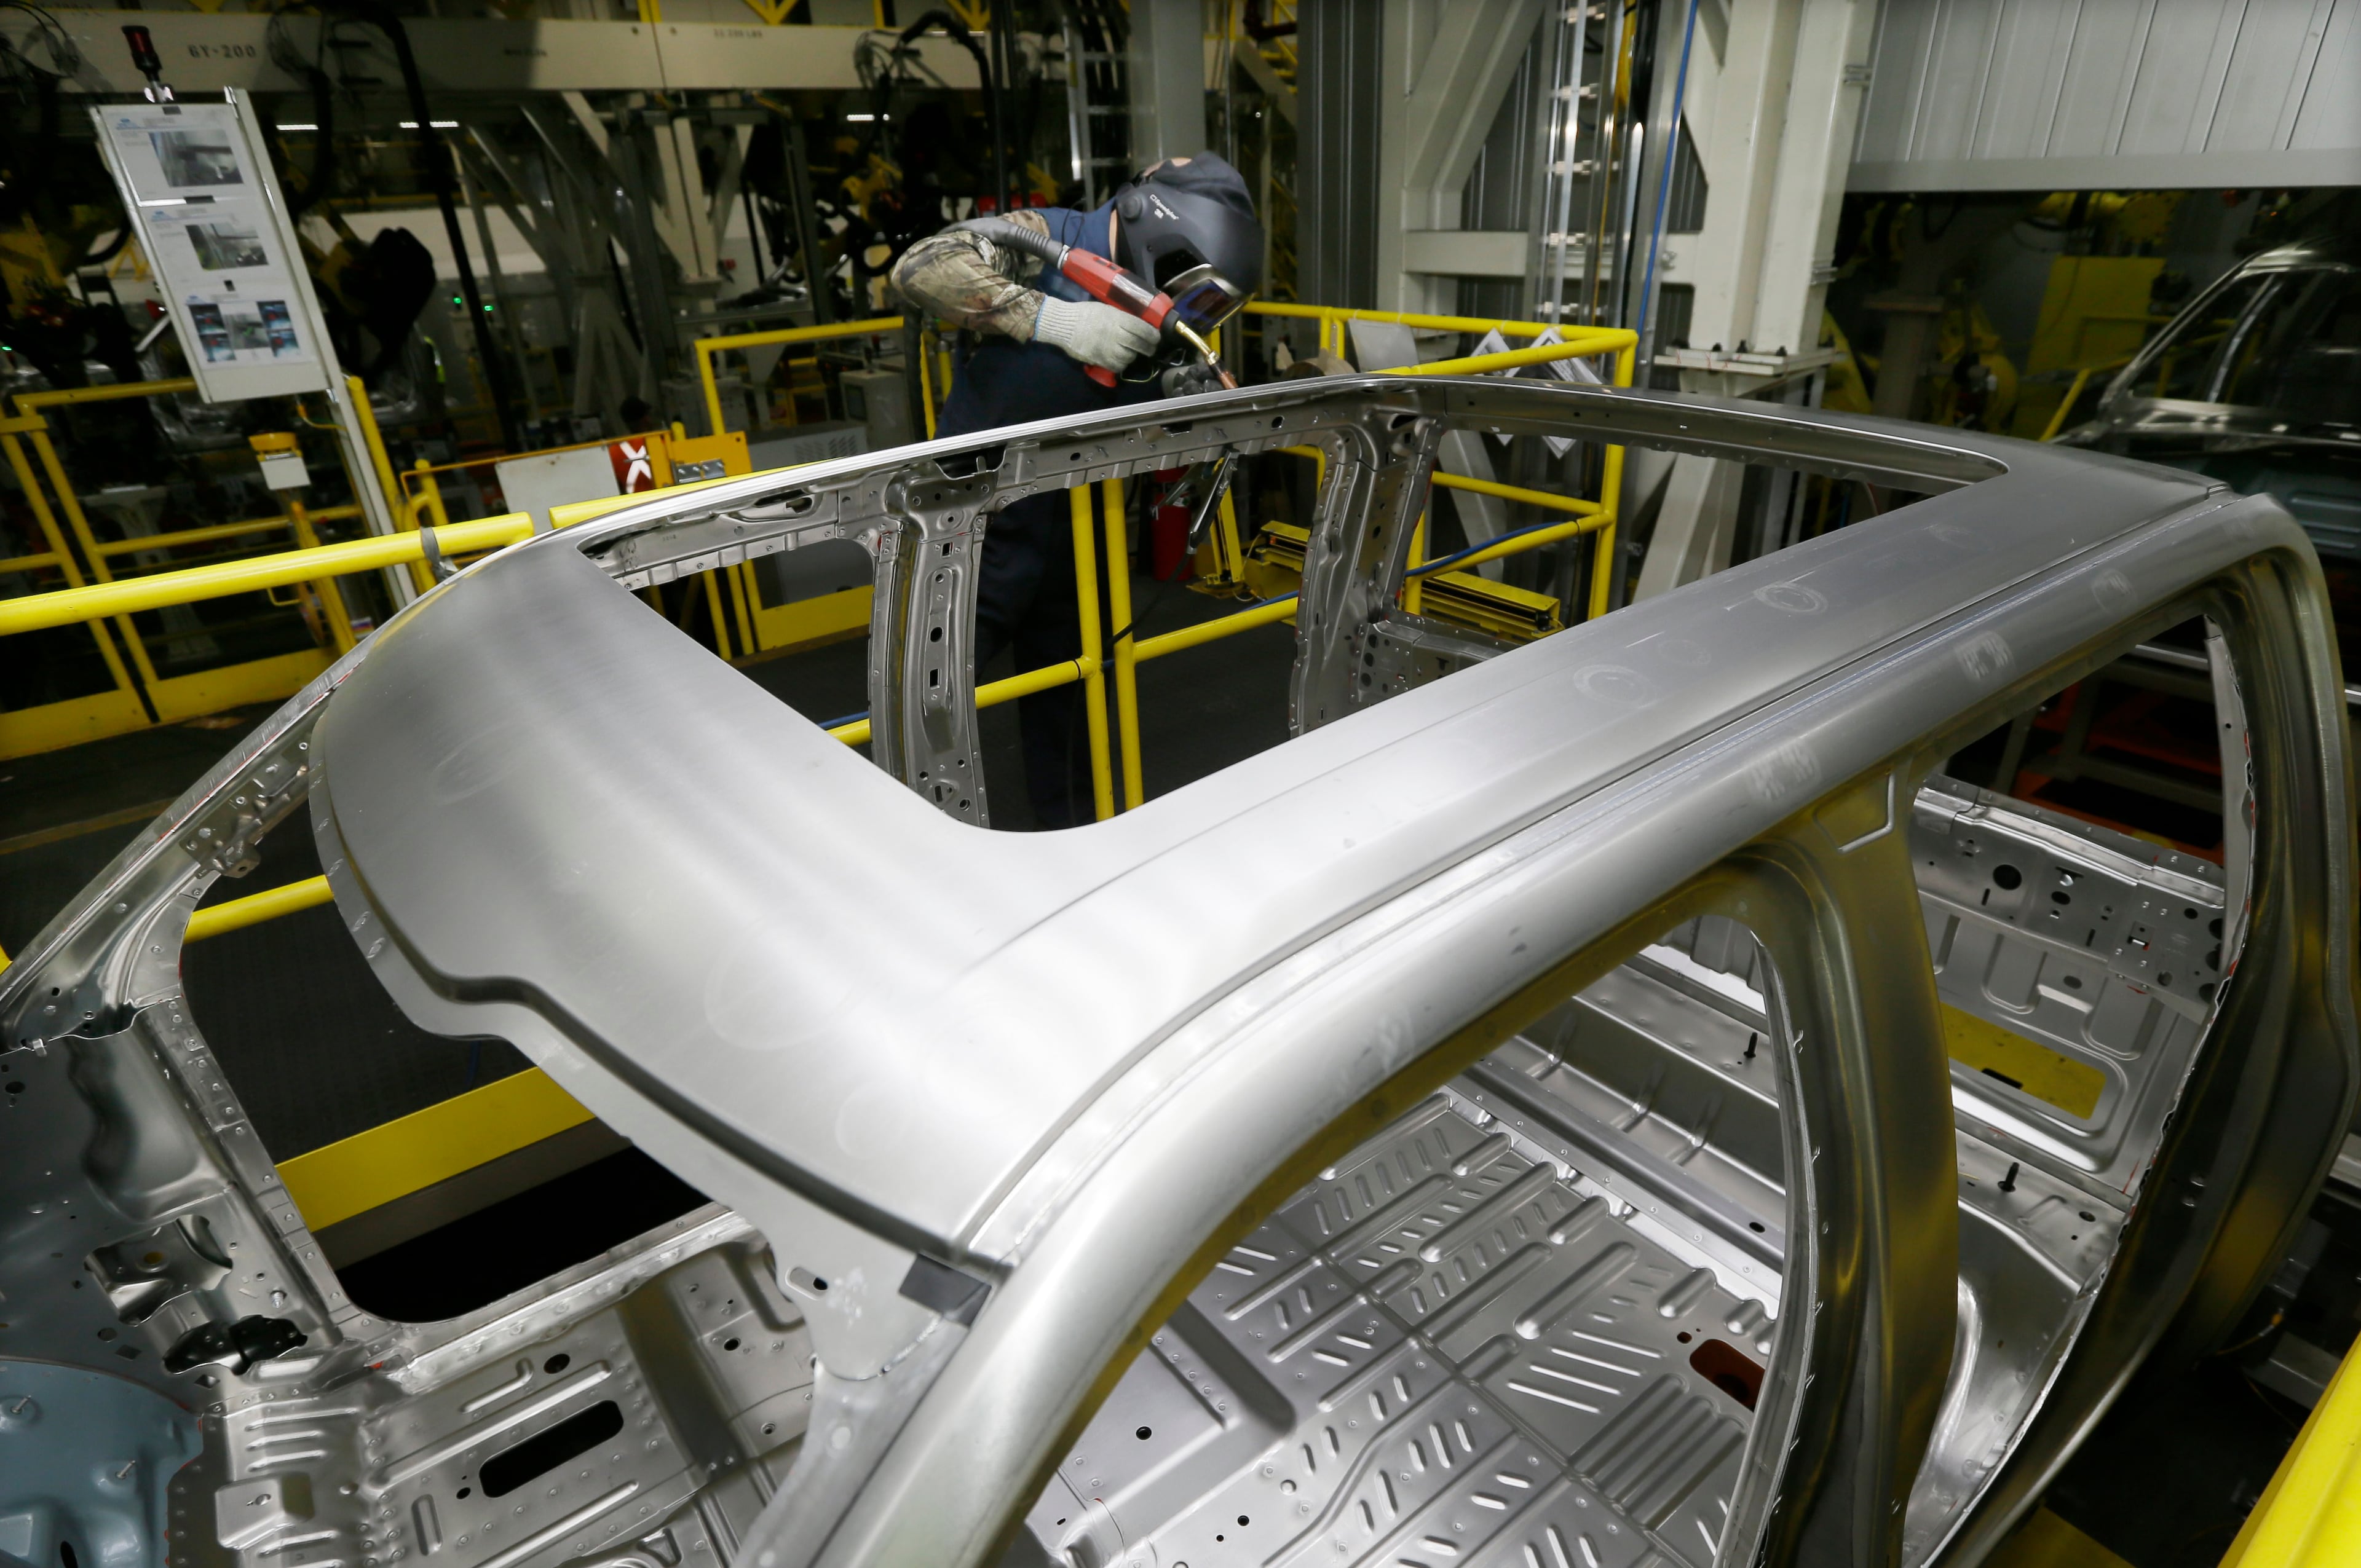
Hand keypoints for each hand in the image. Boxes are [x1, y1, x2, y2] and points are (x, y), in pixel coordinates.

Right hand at [1034, 296, 1161, 373]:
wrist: (1065, 324)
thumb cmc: (1086, 313)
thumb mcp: (1107, 310)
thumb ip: (1123, 319)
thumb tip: (1138, 328)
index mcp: (1119, 319)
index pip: (1143, 329)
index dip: (1153, 336)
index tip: (1156, 338)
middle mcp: (1116, 334)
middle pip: (1139, 345)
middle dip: (1148, 349)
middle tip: (1149, 349)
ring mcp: (1108, 349)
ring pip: (1129, 357)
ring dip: (1131, 356)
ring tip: (1128, 352)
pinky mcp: (1100, 360)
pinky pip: (1117, 366)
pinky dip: (1120, 364)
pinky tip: (1118, 359)